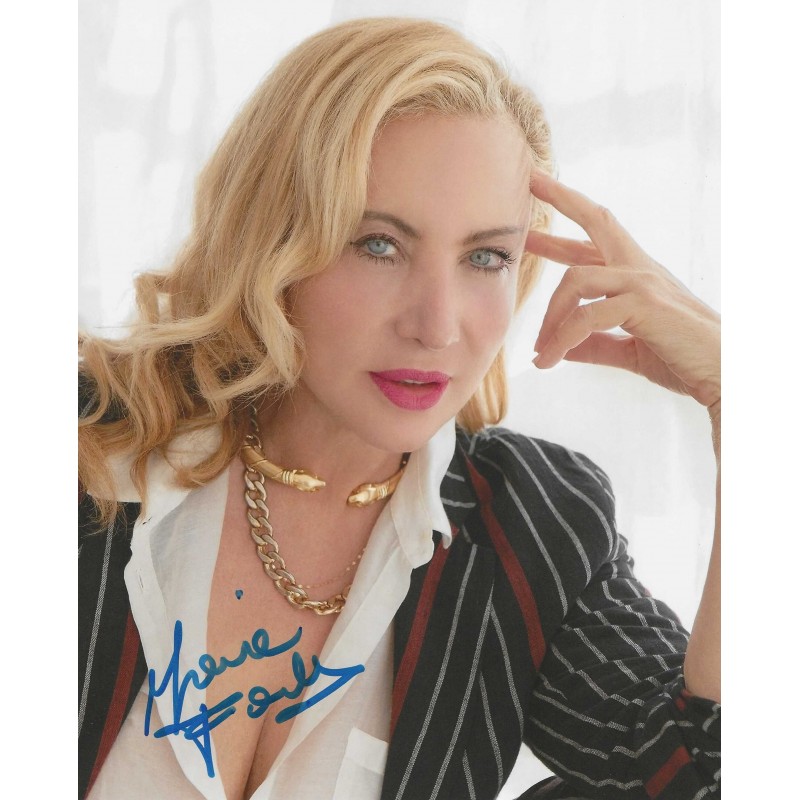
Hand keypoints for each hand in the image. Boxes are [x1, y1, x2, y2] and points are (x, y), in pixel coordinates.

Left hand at [527, 172, 720, 410]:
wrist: (725, 376)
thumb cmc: (684, 360)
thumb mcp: (632, 350)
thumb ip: (598, 345)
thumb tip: (563, 349)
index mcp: (639, 275)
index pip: (599, 235)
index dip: (568, 214)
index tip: (540, 194)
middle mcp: (641, 269)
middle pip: (597, 220)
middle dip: (561, 199)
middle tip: (530, 182)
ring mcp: (644, 281)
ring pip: (575, 279)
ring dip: (550, 317)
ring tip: (538, 351)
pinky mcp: (644, 303)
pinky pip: (585, 318)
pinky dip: (561, 341)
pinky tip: (549, 360)